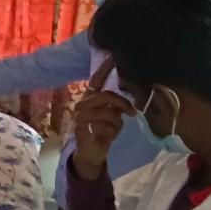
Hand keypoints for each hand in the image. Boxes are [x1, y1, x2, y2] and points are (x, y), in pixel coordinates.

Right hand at [71, 59, 124, 180]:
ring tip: (113, 131)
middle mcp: (82, 103)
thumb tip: (129, 102)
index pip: (96, 80)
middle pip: (106, 95)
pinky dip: (109, 131)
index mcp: (90, 98)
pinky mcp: (80, 126)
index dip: (103, 68)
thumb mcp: (113, 117)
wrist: (91, 153)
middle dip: (121, 104)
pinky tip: (105, 137)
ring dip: (115, 123)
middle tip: (131, 112)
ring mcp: (79, 115)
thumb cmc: (102, 133)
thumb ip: (117, 107)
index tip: (112, 56)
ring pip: (107, 111)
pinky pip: (102, 124)